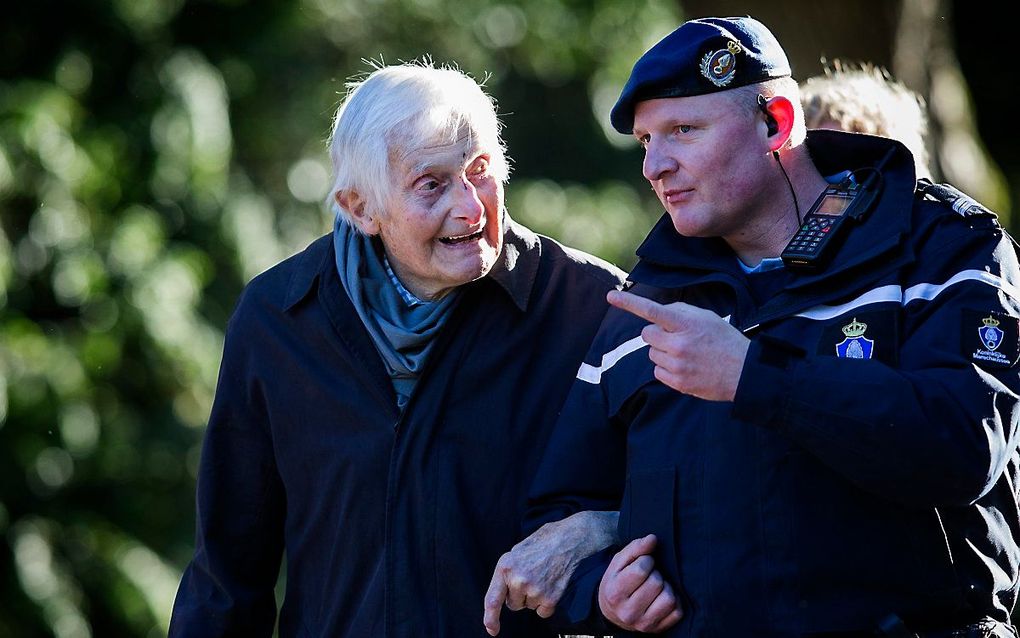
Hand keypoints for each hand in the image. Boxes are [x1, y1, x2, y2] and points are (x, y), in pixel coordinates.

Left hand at [483, 510, 618, 635]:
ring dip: (534, 597)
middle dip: (519, 595)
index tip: (491, 629)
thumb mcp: (516, 551)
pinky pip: (542, 612)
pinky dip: (547, 603)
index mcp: (505, 567)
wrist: (568, 539)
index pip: (492, 599)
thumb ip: (507, 573)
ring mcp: (534, 590)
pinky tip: (551, 585)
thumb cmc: (543, 542)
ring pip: (529, 607)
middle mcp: (518, 580)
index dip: (490, 618)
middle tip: (532, 576)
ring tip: (543, 575)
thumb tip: (503, 593)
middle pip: (513, 604)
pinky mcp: (550, 597)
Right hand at [598, 534, 682, 632]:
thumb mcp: (619, 562)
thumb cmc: (617, 581)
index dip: (646, 560)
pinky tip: (663, 597)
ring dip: (666, 587)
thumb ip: (635, 548)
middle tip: (649, 575)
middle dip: (655, 573)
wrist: (612, 612)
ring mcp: (644, 624)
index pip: (641, 569)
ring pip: (669, 598)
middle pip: (656, 583)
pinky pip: (677, 612)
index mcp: (615, 593)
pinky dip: (674, 601)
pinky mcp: (657, 630)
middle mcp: (628, 612)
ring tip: (657, 586)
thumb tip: (653, 538)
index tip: (643, 562)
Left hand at [608, 290, 749, 401]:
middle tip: (677, 338)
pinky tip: (685, 367)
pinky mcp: (677, 383)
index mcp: (686, 324)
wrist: (743, 372)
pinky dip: (666, 368)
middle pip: (647, 334)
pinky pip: (657, 371)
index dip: (629, 303)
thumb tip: (657, 315)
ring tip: (686, 354)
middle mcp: (678, 344)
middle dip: (657, 334)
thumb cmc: (723, 340)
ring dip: (663, 352)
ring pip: (651, 353)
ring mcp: (677, 365)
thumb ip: (679, 312)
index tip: (611, 296)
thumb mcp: (705, 317)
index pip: (652, 311)